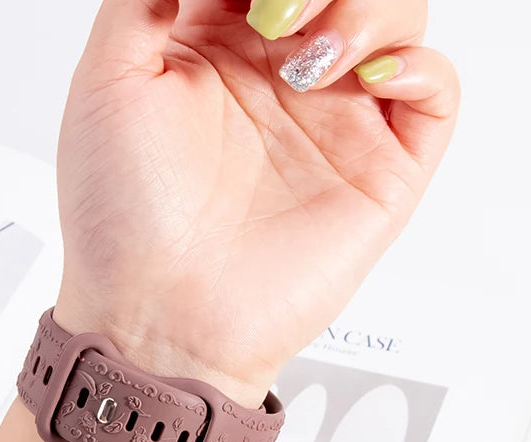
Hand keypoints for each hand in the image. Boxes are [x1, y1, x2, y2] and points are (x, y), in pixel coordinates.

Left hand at [54, 0, 458, 406]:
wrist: (155, 314)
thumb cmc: (121, 217)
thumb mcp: (107, 83)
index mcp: (215, 47)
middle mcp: (277, 79)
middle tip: (278, 11)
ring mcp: (331, 123)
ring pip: (396, 16)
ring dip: (367, 6)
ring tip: (309, 59)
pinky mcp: (375, 173)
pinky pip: (432, 94)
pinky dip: (420, 64)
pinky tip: (371, 73)